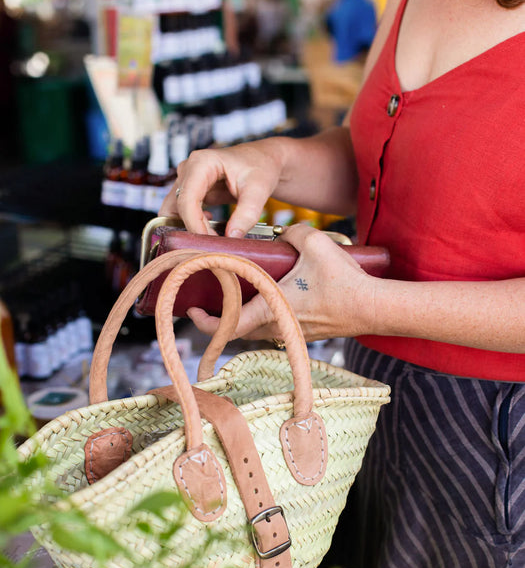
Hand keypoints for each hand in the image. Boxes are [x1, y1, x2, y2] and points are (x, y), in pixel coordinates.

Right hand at [159, 140, 282, 236]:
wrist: (264, 161)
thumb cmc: (261, 168)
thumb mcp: (259, 190)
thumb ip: (247, 214)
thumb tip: (231, 237)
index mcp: (201, 162)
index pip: (188, 200)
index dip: (195, 224)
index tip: (210, 242)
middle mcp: (188, 169)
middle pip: (177, 207)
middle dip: (191, 228)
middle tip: (211, 245)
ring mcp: (187, 180)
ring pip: (174, 211)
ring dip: (188, 228)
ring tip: (211, 239)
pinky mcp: (190, 191)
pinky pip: (182, 213)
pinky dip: (192, 225)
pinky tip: (211, 228)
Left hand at [187, 224, 378, 342]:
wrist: (376, 308)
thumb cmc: (345, 280)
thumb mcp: (314, 243)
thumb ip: (290, 233)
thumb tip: (281, 233)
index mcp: (272, 309)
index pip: (229, 326)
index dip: (205, 322)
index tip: (192, 310)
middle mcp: (279, 327)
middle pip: (238, 331)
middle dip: (220, 319)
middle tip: (207, 301)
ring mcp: (294, 333)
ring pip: (257, 331)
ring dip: (243, 318)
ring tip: (237, 297)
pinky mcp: (307, 333)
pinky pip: (276, 328)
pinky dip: (265, 317)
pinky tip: (271, 297)